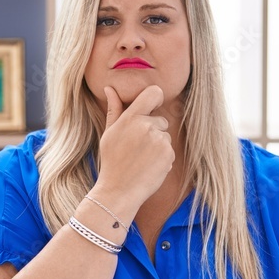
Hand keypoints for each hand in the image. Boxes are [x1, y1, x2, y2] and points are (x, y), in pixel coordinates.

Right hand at [95, 85, 173, 209]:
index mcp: (131, 118)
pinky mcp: (168, 154)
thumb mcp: (109, 134)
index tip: (153, 106)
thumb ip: (114, 110)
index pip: (154, 93)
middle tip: (136, 148)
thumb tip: (110, 88)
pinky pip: (169, 150)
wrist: (119, 191)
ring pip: (165, 136)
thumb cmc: (112, 162)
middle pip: (160, 120)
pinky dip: (162, 158)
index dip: (156, 97)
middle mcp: (146, 126)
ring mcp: (159, 141)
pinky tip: (148, 167)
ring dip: (157, 146)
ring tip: (141, 159)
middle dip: (153, 130)